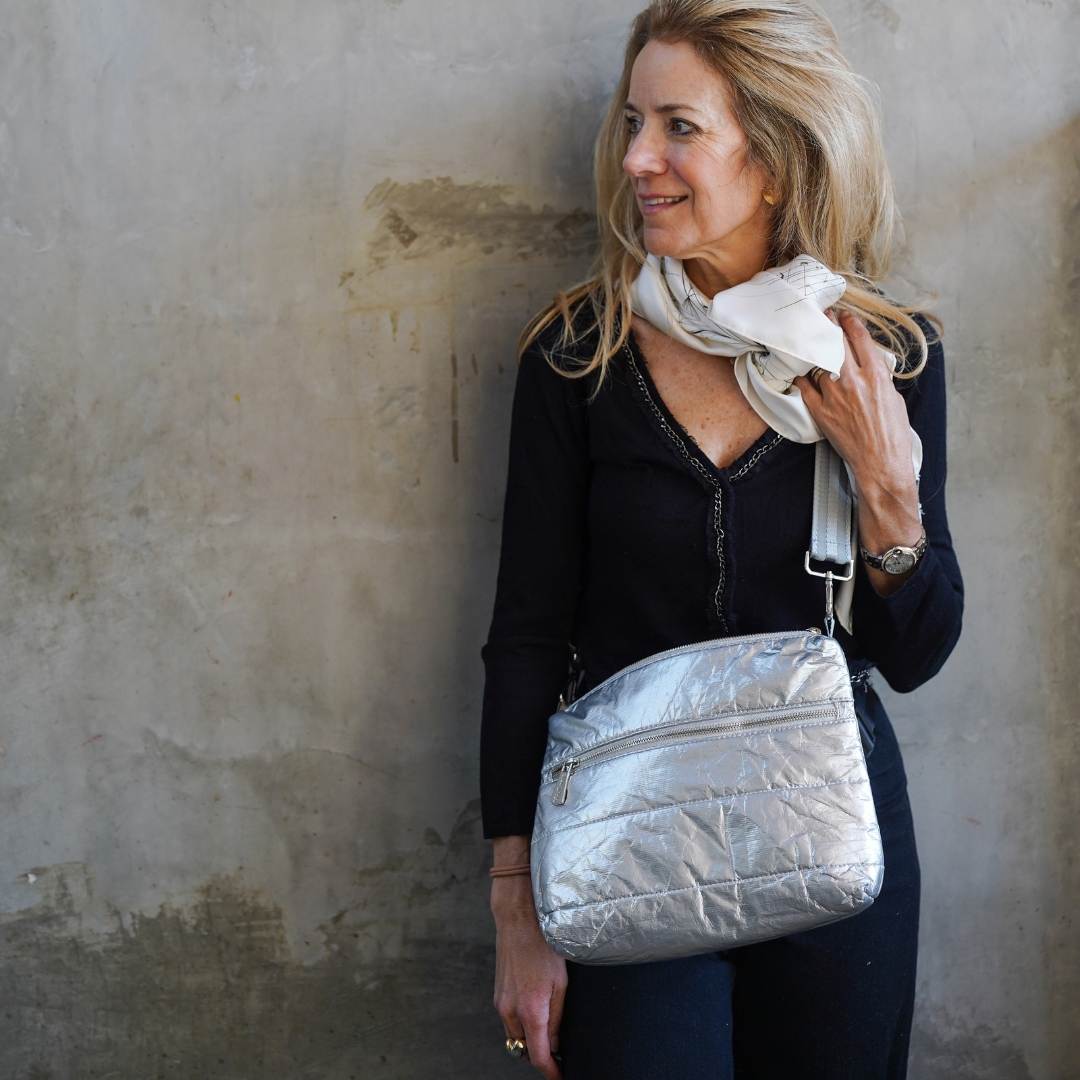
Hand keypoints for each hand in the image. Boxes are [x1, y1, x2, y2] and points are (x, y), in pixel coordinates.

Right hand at [491, 875, 566, 1079]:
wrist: (518, 922)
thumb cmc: (542, 946)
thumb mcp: (560, 984)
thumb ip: (556, 1018)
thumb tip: (554, 1043)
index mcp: (531, 1011)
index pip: (537, 1056)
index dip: (550, 1071)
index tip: (559, 1076)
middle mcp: (511, 1012)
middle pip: (524, 1050)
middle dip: (539, 1054)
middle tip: (557, 1050)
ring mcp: (501, 1004)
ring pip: (514, 1036)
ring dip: (529, 1038)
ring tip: (547, 1025)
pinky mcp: (497, 995)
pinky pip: (508, 1021)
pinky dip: (521, 1023)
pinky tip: (534, 1008)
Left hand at [793, 308, 923, 595]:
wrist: (880, 462)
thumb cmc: (893, 435)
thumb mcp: (895, 399)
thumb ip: (880, 379)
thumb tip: (871, 367)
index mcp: (876, 376)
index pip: (860, 339)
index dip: (850, 324)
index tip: (843, 315)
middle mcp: (854, 381)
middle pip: (836, 344)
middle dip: (828, 326)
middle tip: (821, 316)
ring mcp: (835, 396)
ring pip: (817, 363)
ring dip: (812, 349)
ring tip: (806, 338)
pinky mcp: (821, 412)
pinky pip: (804, 388)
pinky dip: (800, 377)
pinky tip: (797, 370)